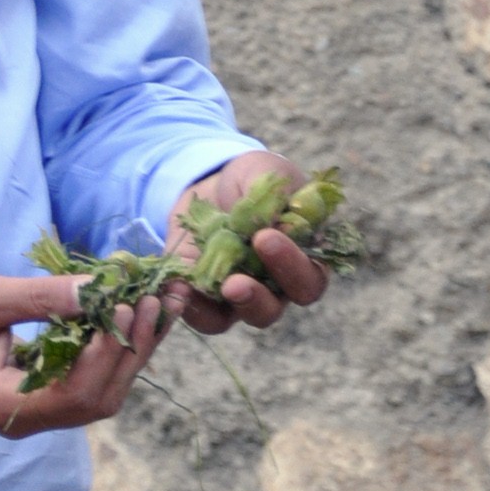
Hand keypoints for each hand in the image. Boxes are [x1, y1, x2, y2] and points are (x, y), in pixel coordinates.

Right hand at [0, 269, 163, 435]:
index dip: (106, 354)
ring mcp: (37, 409)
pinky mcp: (43, 392)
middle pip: (99, 398)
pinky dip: (116, 347)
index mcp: (5, 405)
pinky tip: (138, 314)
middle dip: (133, 350)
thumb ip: (40, 297)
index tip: (125, 308)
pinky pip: (90, 378)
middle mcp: (27, 418)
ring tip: (162, 302)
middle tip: (158, 300)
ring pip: (101, 392)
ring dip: (134, 349)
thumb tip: (99, 289)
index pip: (74, 393)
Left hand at [163, 150, 330, 335]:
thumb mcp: (266, 172)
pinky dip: (194, 309)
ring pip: (243, 317)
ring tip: (216, 289)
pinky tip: (180, 289)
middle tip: (235, 282)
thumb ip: (276, 197)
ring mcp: (244, 296)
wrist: (211, 183)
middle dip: (257, 297)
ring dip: (229, 308)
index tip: (265, 237)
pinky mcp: (210, 299)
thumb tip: (279, 228)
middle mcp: (278, 286)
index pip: (309, 276)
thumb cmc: (252, 178)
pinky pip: (207, 317)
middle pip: (275, 308)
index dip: (291, 264)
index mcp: (304, 257)